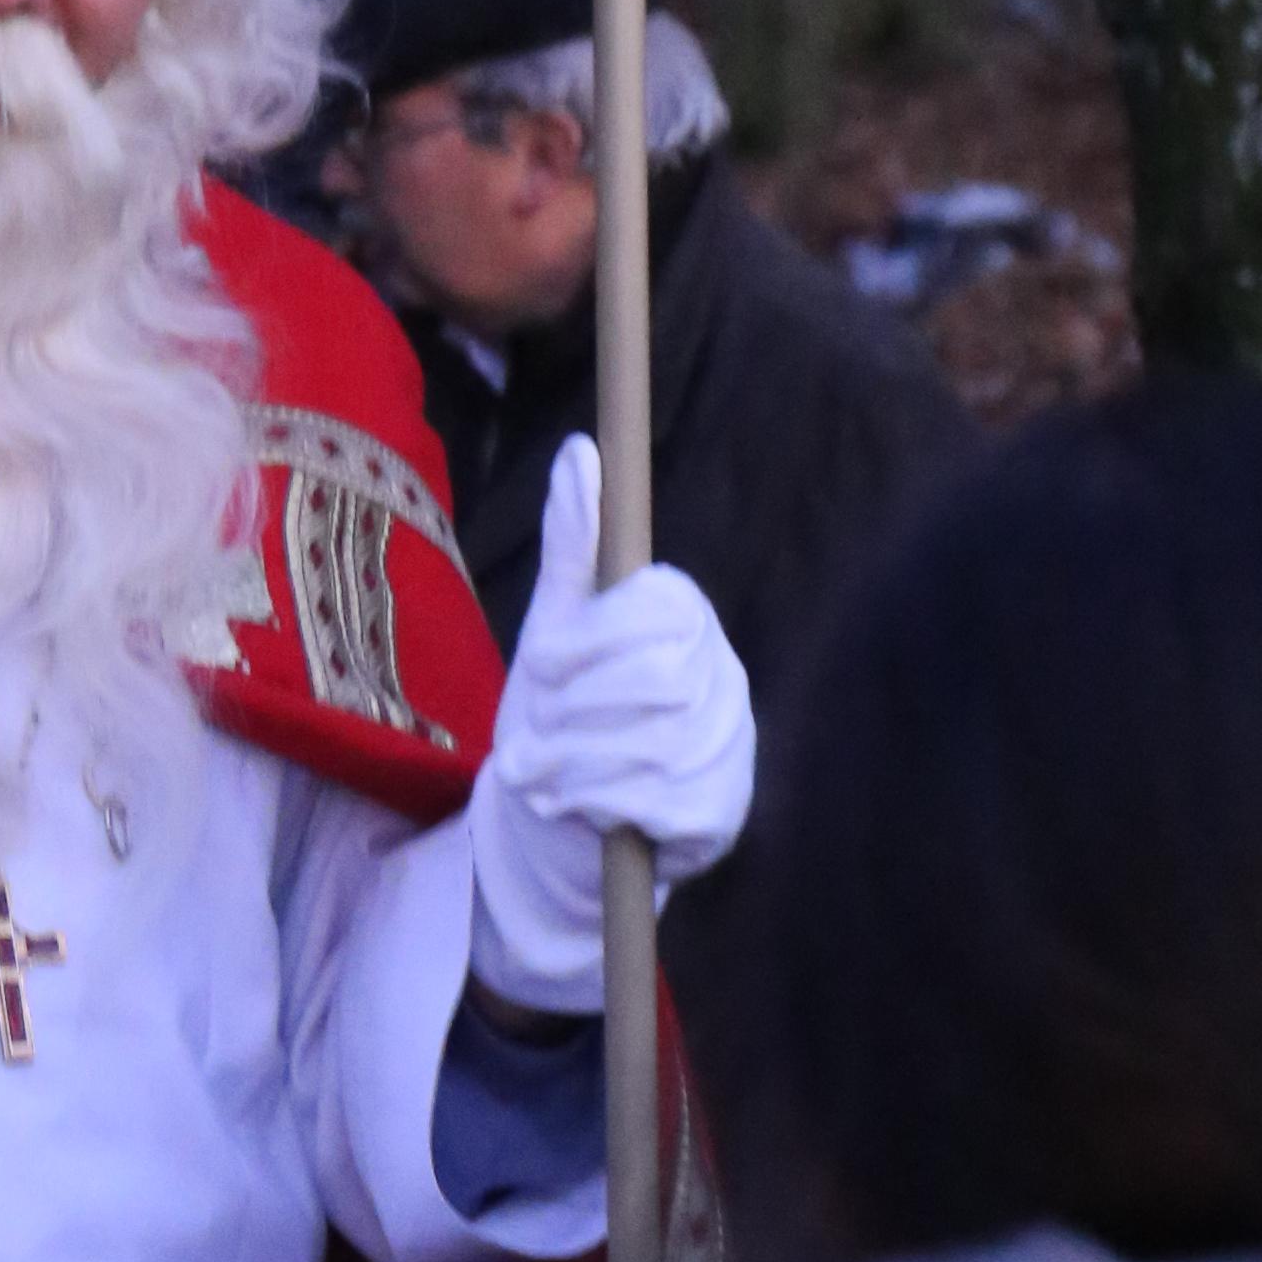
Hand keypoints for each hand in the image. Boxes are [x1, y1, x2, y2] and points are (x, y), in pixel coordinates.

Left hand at [465, 435, 755, 1014]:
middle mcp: (724, 676)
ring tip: (540, 774)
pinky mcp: (722, 811)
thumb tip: (579, 449)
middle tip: (531, 736)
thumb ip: (571, 539)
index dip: (590, 641)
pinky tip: (576, 806)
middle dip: (575, 714)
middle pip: (657, 682)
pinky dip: (600, 807)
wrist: (563, 812)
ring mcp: (730, 746)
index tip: (539, 662)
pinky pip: (660, 804)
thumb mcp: (556, 619)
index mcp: (688, 617)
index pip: (659, 612)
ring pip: (653, 747)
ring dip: (574, 766)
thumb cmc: (562, 703)